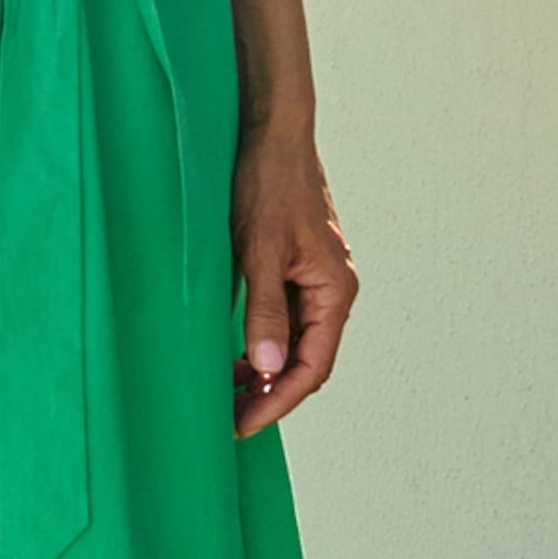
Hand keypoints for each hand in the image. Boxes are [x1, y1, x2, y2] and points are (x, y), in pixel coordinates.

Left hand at [230, 121, 356, 438]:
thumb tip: (266, 368)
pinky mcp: (296, 269)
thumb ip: (264, 310)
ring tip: (224, 392)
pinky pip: (285, 321)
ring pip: (295, 344)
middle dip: (269, 394)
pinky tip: (234, 355)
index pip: (312, 368)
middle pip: (306, 362)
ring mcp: (315, 281)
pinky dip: (262, 343)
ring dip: (264, 371)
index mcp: (333, 291)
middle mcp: (331, 291)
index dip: (278, 400)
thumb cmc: (268, 184)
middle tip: (227, 419)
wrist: (273, 134)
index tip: (243, 424)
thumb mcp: (258, 249)